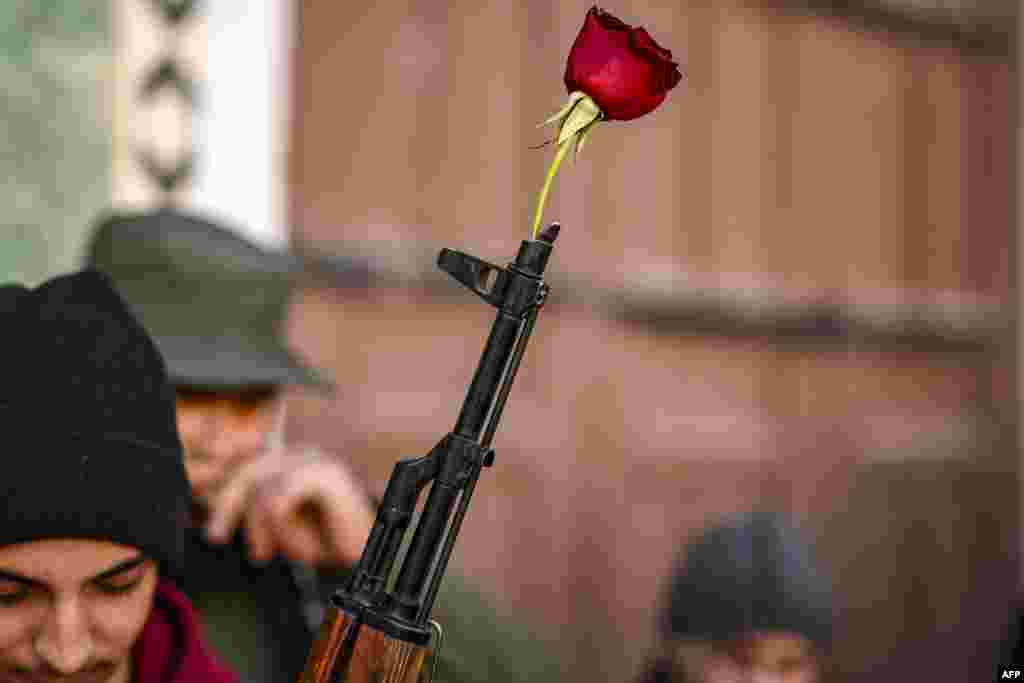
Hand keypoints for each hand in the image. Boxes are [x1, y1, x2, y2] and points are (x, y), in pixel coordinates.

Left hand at [203, 446, 373, 567]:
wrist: (364, 554)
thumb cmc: (322, 538)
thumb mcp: (275, 522)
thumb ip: (247, 505)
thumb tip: (204, 493)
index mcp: (289, 458)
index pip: (242, 456)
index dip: (214, 474)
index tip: (201, 508)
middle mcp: (301, 452)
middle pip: (246, 470)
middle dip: (226, 505)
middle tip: (215, 537)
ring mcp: (315, 459)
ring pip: (260, 485)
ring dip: (258, 527)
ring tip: (263, 553)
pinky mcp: (327, 474)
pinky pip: (279, 497)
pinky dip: (278, 526)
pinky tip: (285, 548)